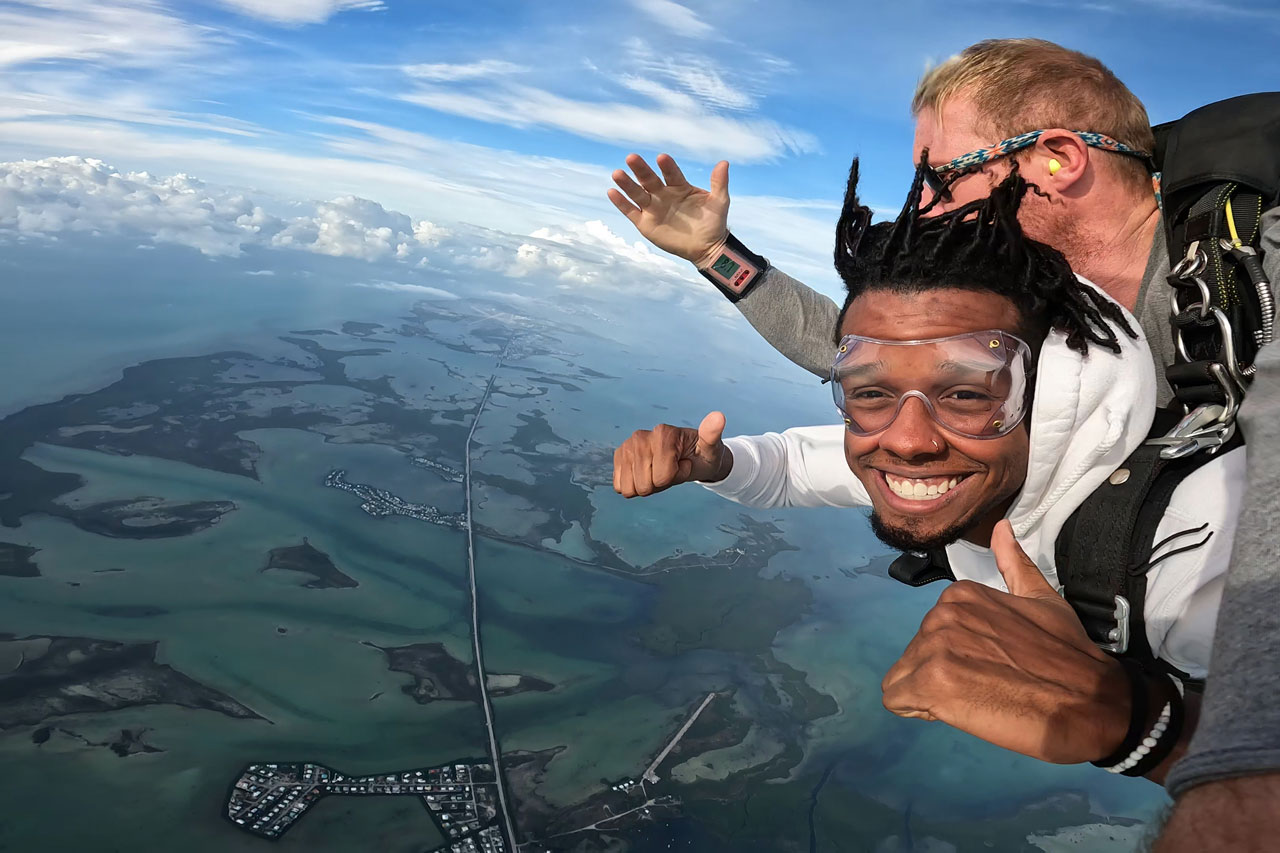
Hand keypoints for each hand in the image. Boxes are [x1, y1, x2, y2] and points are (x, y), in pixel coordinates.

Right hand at [608, 153, 729, 266]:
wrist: (707, 247)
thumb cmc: (714, 222)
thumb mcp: (719, 202)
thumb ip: (719, 183)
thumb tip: (724, 163)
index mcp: (679, 186)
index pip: (671, 174)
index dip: (667, 167)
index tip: (662, 158)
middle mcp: (663, 194)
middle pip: (649, 180)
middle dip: (640, 170)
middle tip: (632, 158)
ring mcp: (653, 208)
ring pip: (637, 193)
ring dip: (627, 184)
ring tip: (617, 173)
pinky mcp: (645, 223)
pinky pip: (630, 211)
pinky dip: (621, 203)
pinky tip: (612, 192)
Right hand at [613, 411, 730, 497]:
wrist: (690, 455)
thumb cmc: (702, 453)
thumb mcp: (711, 447)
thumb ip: (712, 434)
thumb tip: (719, 417)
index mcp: (662, 433)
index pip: (662, 477)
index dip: (676, 476)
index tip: (684, 463)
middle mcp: (640, 436)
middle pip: (645, 485)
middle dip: (661, 483)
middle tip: (672, 468)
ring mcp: (627, 446)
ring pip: (631, 488)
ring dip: (648, 486)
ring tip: (660, 471)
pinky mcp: (620, 456)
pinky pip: (620, 486)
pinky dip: (634, 487)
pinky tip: (646, 473)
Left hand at [880, 520, 1130, 763]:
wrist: (1092, 701)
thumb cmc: (1068, 655)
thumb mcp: (1042, 598)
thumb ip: (1013, 565)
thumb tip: (1001, 526)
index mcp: (959, 594)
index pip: (930, 634)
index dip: (955, 659)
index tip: (989, 668)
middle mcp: (940, 614)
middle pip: (914, 655)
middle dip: (941, 676)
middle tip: (987, 687)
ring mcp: (934, 647)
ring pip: (904, 678)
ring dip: (933, 695)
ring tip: (978, 699)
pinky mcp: (932, 683)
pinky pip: (896, 699)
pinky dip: (919, 710)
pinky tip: (957, 711)